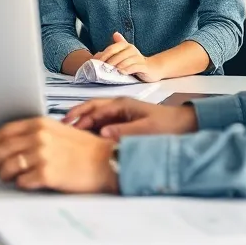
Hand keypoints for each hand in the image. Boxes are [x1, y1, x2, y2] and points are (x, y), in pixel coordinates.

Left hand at [0, 117, 118, 192]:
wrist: (105, 162)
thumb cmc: (86, 149)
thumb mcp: (59, 130)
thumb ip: (38, 132)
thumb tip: (16, 141)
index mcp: (40, 124)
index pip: (6, 131)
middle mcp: (39, 137)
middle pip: (3, 149)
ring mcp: (41, 155)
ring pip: (9, 166)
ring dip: (4, 173)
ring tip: (6, 177)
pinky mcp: (46, 174)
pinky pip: (22, 181)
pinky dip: (19, 183)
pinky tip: (23, 183)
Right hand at [65, 98, 197, 139]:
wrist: (184, 125)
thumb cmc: (167, 124)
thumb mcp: (144, 129)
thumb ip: (122, 131)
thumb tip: (102, 133)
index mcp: (122, 104)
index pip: (94, 108)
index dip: (79, 117)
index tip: (67, 125)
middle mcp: (119, 107)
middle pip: (91, 110)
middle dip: (76, 118)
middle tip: (61, 128)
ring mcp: (121, 115)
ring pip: (96, 118)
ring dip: (83, 125)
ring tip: (70, 135)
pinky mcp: (124, 123)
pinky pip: (104, 125)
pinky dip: (93, 131)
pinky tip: (88, 140)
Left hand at [94, 32, 165, 81]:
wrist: (153, 68)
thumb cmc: (135, 62)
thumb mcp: (124, 55)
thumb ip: (113, 51)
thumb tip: (100, 49)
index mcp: (126, 45)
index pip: (112, 48)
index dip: (103, 55)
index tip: (96, 63)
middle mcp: (132, 49)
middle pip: (117, 55)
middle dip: (108, 62)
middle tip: (101, 69)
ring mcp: (138, 57)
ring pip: (125, 61)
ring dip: (117, 66)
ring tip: (110, 71)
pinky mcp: (144, 66)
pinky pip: (134, 67)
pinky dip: (127, 69)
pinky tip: (122, 73)